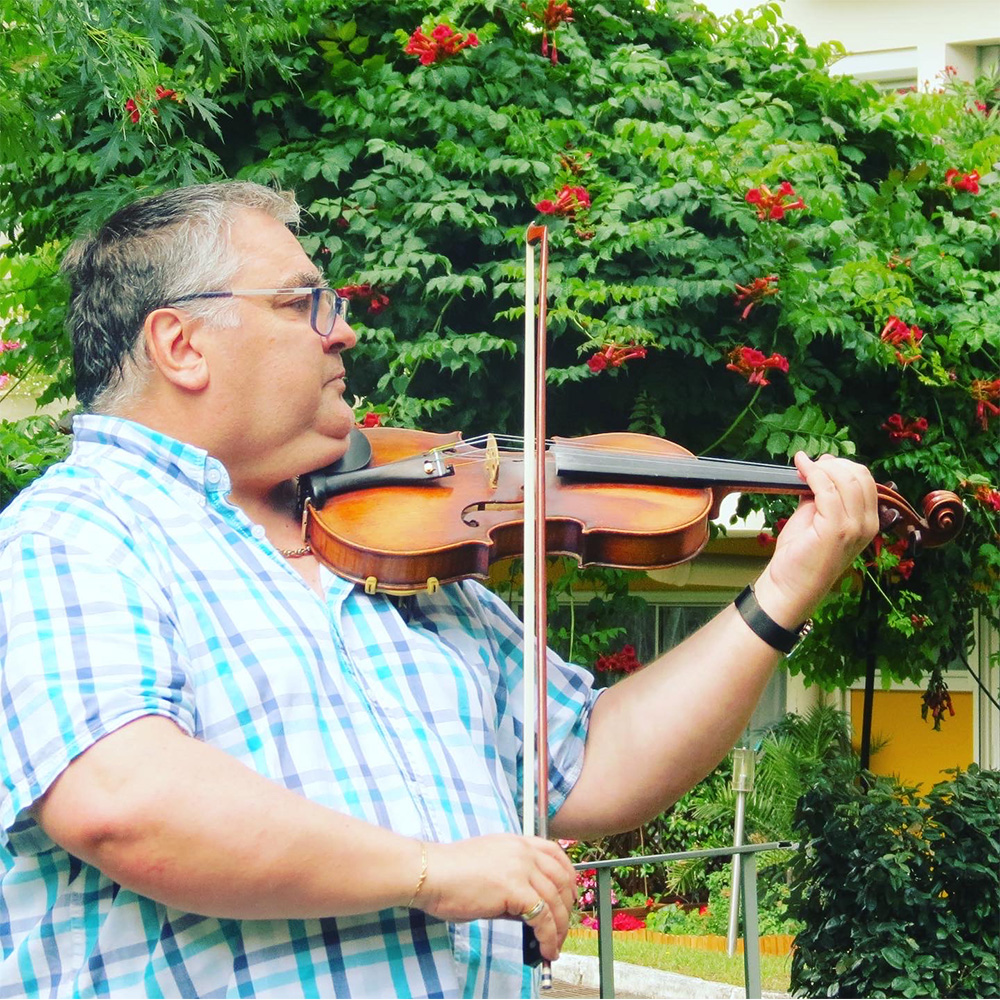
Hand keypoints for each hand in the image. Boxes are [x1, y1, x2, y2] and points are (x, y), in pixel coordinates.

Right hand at [414, 834, 576, 960]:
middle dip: (567, 907)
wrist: (430, 873)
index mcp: (516, 842)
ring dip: (559, 928)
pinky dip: (548, 935)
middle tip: (564, 927)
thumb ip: (513, 885)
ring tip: (555, 945)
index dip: (568, 877)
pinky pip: (542, 916)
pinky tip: (546, 947)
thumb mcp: (489, 871)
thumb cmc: (449, 874)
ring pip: (555, 900)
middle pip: (562, 878)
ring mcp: (520, 867)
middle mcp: (522, 851)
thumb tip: (528, 911)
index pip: (555, 853)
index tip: (570, 895)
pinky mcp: (514, 888)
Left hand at [755, 452, 878, 625]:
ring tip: (803, 467)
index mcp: (868, 521)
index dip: (842, 465)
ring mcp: (855, 527)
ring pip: (846, 479)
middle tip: (809, 465)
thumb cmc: (800, 555)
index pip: (865, 480)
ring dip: (822, 467)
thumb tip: (822, 464)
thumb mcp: (815, 516)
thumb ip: (821, 493)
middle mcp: (867, 524)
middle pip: (859, 475)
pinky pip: (826, 488)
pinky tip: (800, 467)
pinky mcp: (836, 528)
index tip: (818, 463)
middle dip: (833, 464)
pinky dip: (812, 473)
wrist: (790, 586)